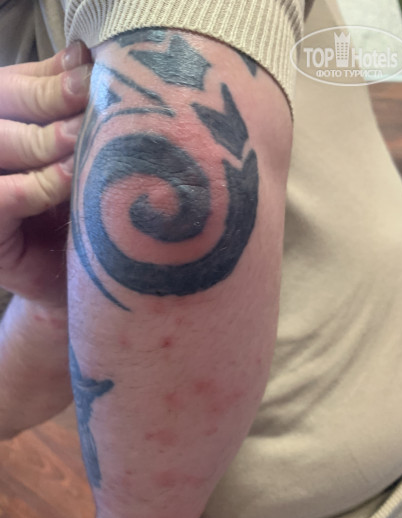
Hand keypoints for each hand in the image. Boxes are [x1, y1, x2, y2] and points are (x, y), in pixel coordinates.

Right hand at [0, 42, 91, 307]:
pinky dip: (38, 185)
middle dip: (48, 101)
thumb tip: (81, 54)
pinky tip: (69, 177)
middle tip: (88, 96)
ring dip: (43, 140)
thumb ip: (72, 111)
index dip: (49, 77)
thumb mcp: (79, 155)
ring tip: (82, 136)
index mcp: (6, 127)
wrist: (79, 276)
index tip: (89, 71)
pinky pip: (3, 197)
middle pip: (1, 108)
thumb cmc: (81, 211)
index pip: (14, 85)